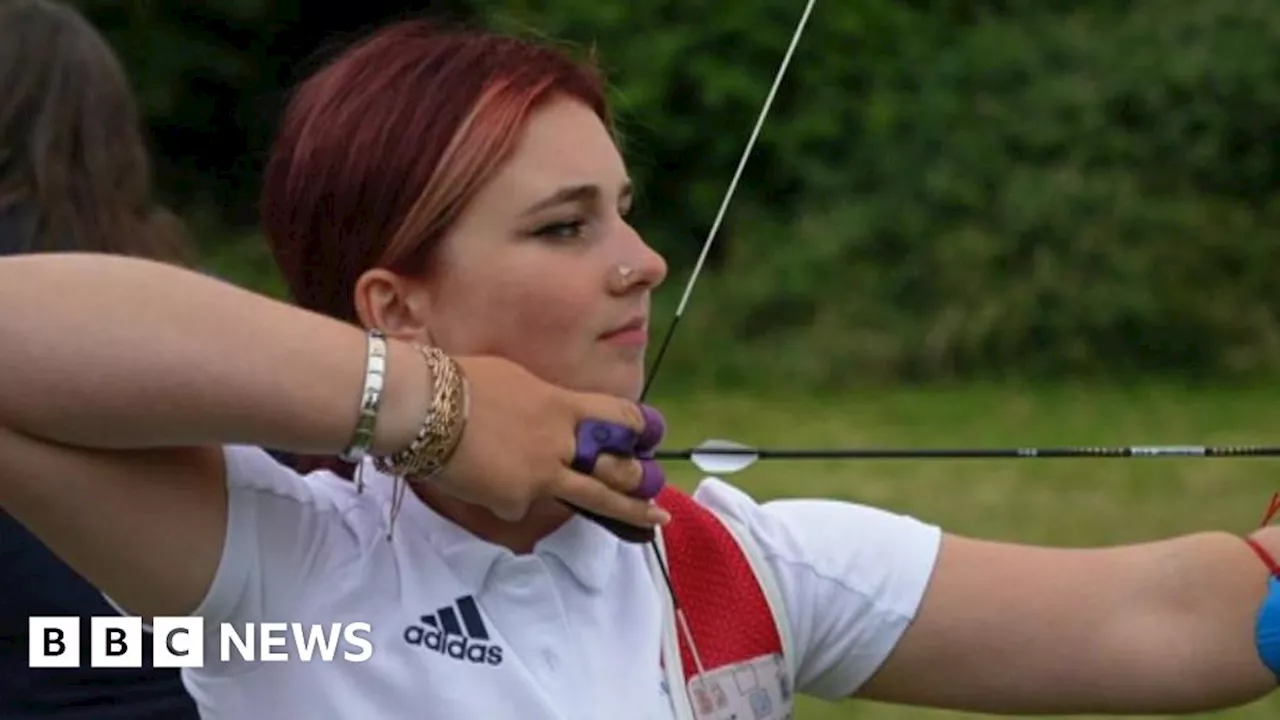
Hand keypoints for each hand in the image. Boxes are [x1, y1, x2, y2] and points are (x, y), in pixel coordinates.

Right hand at [433, 356, 669, 534]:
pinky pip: (519, 505)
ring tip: (653, 520)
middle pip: (617, 467)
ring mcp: (541, 475)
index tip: (651, 437)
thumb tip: (553, 417)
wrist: (422, 406)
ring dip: (628, 510)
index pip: (618, 417)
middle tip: (658, 491)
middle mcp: (561, 441)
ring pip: (593, 498)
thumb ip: (544, 404)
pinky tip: (483, 481)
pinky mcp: (514, 501)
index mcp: (562, 405)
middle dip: (642, 481)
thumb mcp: (516, 380)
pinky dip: (506, 498)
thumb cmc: (459, 381)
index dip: (640, 428)